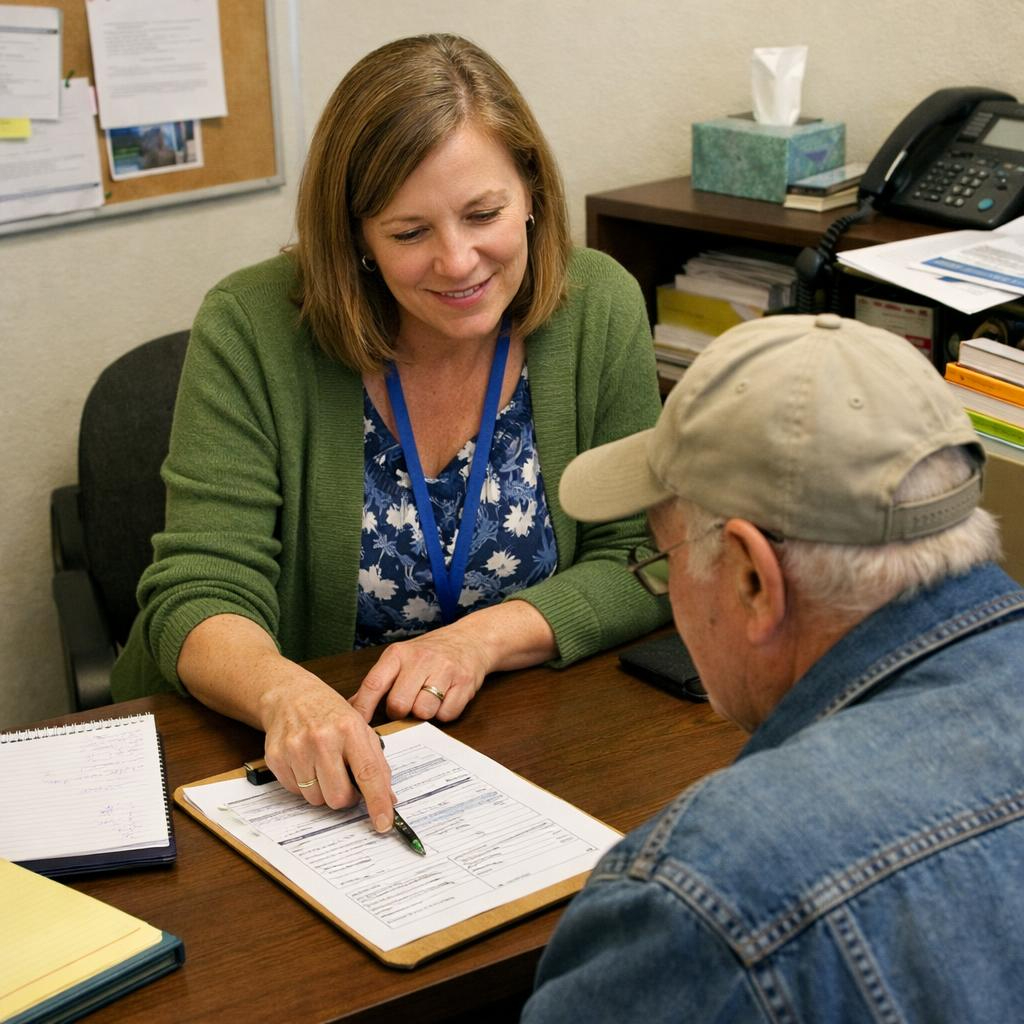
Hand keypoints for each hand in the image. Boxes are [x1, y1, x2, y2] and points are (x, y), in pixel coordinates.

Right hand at [260, 663, 394, 829]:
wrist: (291, 696)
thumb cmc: (330, 714)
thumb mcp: (360, 729)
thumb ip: (377, 765)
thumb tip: (389, 800)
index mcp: (349, 729)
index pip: (368, 773)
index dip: (378, 802)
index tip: (384, 824)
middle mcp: (322, 738)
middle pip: (338, 796)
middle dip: (345, 797)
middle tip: (345, 779)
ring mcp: (296, 748)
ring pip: (316, 799)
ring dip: (323, 790)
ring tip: (323, 766)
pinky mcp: (276, 758)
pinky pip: (296, 793)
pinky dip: (304, 785)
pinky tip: (306, 763)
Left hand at [350, 622, 491, 723]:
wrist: (470, 639)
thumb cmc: (429, 654)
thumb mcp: (400, 659)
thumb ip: (377, 683)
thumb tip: (349, 708)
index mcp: (398, 654)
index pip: (374, 684)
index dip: (363, 709)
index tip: (357, 726)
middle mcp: (421, 659)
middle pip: (399, 705)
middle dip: (401, 712)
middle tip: (408, 704)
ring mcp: (444, 670)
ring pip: (424, 712)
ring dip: (425, 713)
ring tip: (428, 699)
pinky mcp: (465, 682)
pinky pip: (447, 714)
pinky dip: (444, 713)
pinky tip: (445, 699)